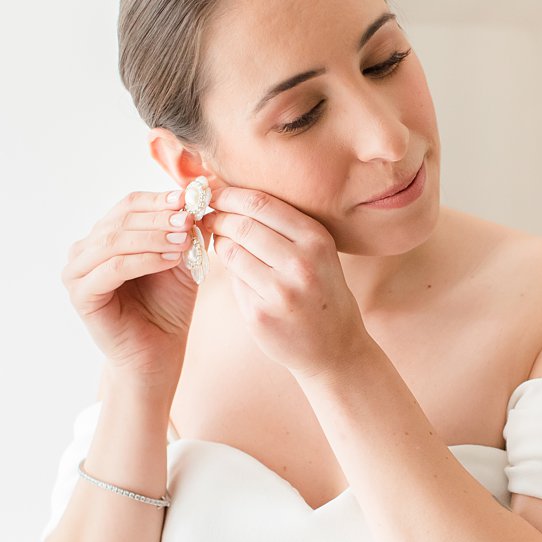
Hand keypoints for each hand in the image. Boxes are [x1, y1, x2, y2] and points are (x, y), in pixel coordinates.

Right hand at [63, 188, 199, 382]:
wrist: (158, 351)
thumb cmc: (168, 305)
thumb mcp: (181, 260)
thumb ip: (186, 231)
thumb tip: (198, 198)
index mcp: (105, 236)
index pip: (129, 205)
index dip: (159, 199)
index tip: (189, 198)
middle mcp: (85, 250)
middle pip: (121, 219)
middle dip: (159, 217)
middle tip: (188, 219)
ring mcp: (78, 272)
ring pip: (115, 240)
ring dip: (153, 236)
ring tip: (184, 239)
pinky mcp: (81, 295)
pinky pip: (113, 269)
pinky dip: (144, 259)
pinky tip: (170, 259)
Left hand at [199, 187, 370, 377]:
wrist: (334, 347)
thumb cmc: (321, 292)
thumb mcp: (318, 253)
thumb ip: (285, 228)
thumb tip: (233, 199)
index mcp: (317, 240)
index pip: (261, 203)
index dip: (229, 194)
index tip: (214, 193)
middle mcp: (301, 263)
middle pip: (242, 224)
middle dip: (217, 216)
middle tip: (207, 216)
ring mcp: (280, 291)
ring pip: (231, 251)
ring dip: (218, 242)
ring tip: (218, 240)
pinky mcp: (260, 314)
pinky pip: (233, 281)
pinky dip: (229, 271)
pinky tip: (235, 270)